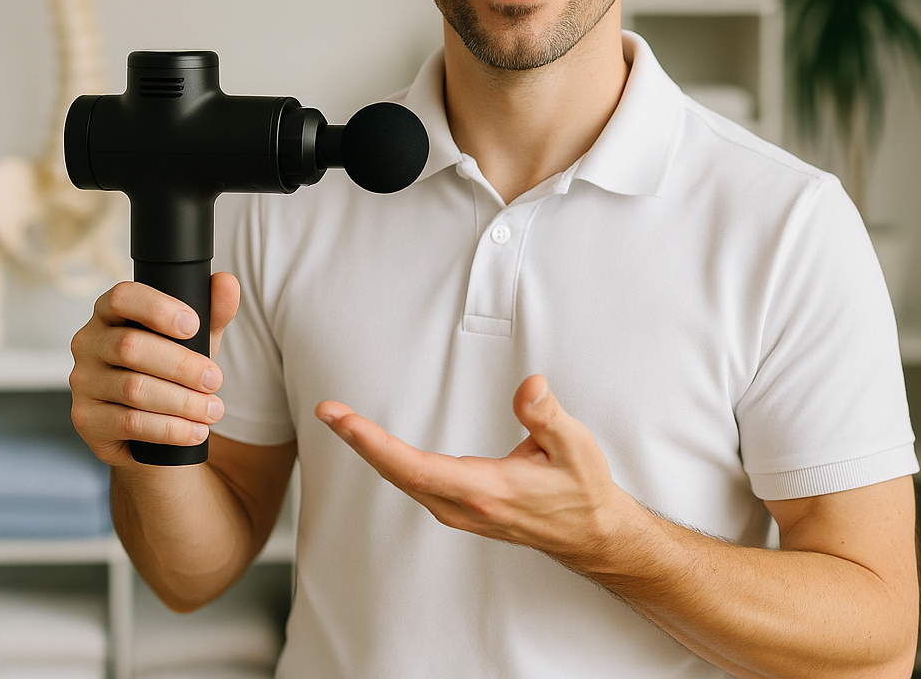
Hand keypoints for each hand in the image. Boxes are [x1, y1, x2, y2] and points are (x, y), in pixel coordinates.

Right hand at [69, 272, 239, 465]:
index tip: (193, 325)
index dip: (157, 309)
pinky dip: (169, 428)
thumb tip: (227, 282)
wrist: (152, 425)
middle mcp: (89, 342)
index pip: (123, 297)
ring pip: (133, 388)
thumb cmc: (171, 369)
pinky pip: (129, 422)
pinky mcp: (86, 419)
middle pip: (130, 347)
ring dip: (182, 401)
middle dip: (182, 365)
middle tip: (215, 380)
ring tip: (213, 410)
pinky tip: (194, 431)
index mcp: (111, 312)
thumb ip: (213, 311)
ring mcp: (83, 382)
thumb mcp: (195, 339)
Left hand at [315, 375, 635, 567]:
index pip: (415, 466)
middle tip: (328, 410)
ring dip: (371, 450)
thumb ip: (546, 415)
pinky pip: (414, 483)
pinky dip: (390, 460)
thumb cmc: (582, 490)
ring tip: (343, 421)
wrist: (592, 534)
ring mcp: (460, 511)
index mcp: (485, 489)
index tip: (344, 421)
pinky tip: (378, 446)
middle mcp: (464, 505)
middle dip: (358, 440)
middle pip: (397, 473)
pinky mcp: (461, 508)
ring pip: (403, 479)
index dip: (375, 444)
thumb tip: (528, 385)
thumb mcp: (574, 446)